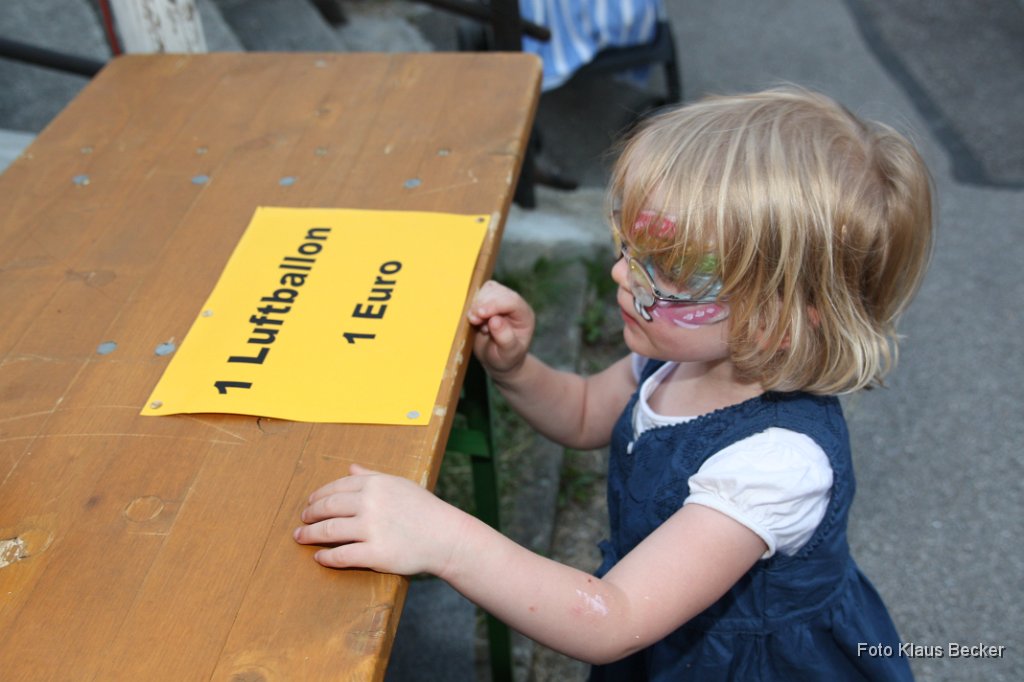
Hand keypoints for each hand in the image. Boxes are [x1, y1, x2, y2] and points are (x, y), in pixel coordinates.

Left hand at [293, 464, 466, 575]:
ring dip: (310, 535)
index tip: (310, 504)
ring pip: (329, 531)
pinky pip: (341, 556)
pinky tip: (320, 557)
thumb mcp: (399, 485)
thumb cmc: (423, 509)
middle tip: (302, 521)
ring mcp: (372, 529)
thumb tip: (350, 467)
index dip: (318, 496)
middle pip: (327, 508)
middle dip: (310, 515)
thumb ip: (372, 476)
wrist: (445, 536)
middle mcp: (370, 503)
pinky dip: (326, 557)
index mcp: (375, 484)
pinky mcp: (375, 554)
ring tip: (301, 538)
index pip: (336, 488)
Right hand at [466, 280, 534, 376]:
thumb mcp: (508, 354)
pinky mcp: (488, 301)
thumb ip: (505, 338)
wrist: (497, 360)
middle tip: (474, 321)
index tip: (480, 313)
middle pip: (498, 291)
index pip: (511, 301)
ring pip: (488, 289)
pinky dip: (472, 304)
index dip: (495, 304)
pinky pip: (478, 294)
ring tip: (476, 322)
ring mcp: (501, 301)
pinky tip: (475, 320)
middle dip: (483, 304)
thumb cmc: (506, 358)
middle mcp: (514, 305)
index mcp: (524, 315)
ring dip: (477, 303)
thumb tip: (495, 320)